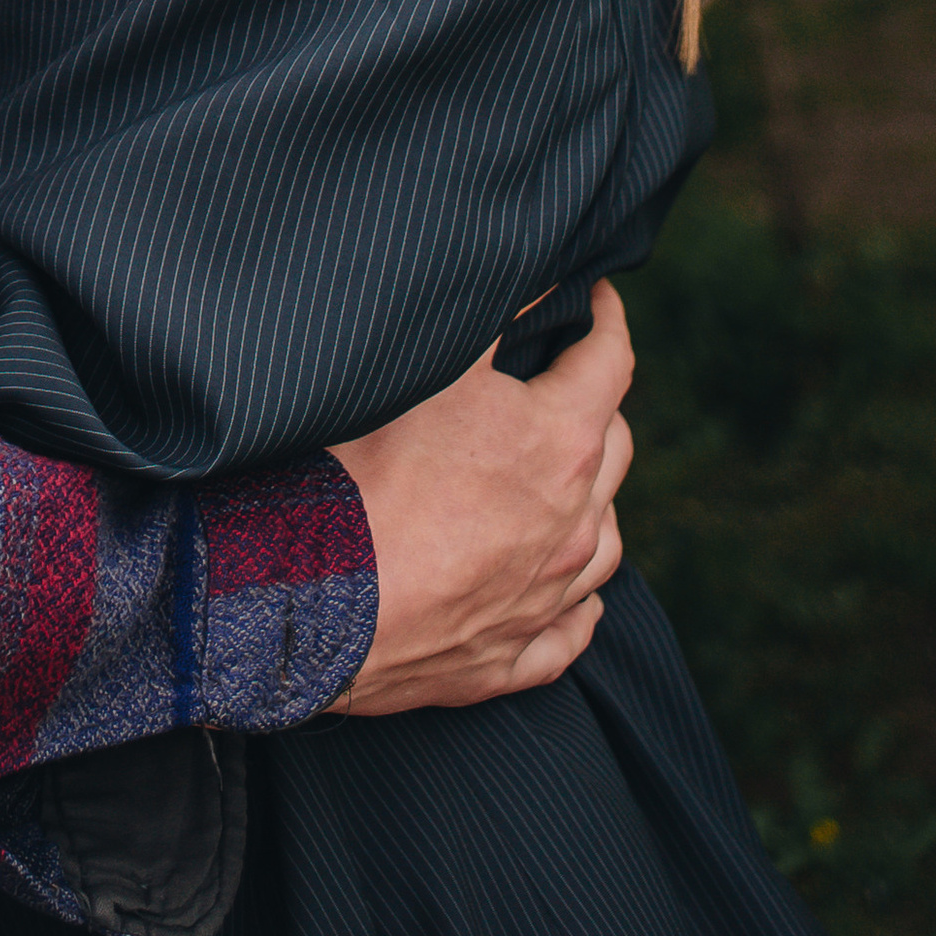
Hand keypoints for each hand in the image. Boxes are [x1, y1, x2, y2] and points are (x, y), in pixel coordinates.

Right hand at [327, 282, 633, 714]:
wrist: (319, 600)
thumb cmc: (369, 475)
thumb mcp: (430, 369)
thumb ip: (491, 317)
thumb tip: (533, 278)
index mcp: (562, 443)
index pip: (611, 362)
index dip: (607, 319)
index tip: (600, 297)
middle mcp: (574, 523)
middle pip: (615, 448)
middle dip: (596, 404)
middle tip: (566, 380)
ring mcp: (549, 598)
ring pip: (605, 542)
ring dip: (592, 503)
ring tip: (564, 482)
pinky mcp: (511, 657)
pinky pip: (570, 631)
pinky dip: (573, 602)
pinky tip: (564, 591)